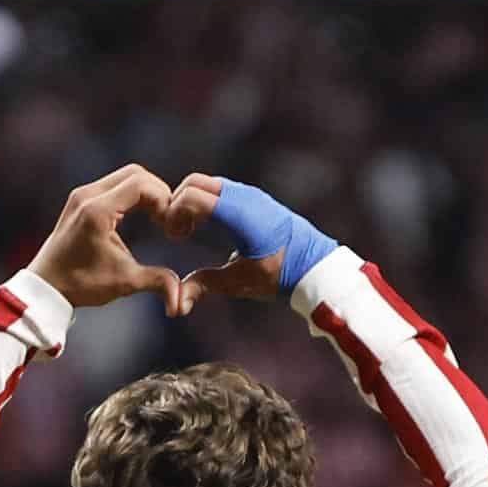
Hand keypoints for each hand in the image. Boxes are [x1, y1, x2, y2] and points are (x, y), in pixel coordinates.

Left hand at [28, 165, 189, 315]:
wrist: (46, 287)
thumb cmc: (81, 284)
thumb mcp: (124, 283)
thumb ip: (157, 282)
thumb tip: (182, 300)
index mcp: (97, 211)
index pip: (142, 184)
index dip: (165, 199)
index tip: (171, 224)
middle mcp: (88, 196)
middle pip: (136, 173)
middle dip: (159, 192)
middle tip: (168, 218)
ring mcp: (82, 195)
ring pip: (125, 176)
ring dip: (147, 192)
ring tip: (158, 218)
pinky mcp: (80, 199)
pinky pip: (114, 184)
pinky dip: (132, 194)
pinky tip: (142, 216)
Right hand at [165, 173, 339, 302]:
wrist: (314, 266)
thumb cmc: (278, 275)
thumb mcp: (238, 283)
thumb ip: (203, 286)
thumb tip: (176, 304)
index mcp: (239, 215)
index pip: (191, 196)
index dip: (173, 213)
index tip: (175, 237)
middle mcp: (244, 197)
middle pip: (194, 182)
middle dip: (177, 203)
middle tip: (177, 232)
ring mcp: (250, 194)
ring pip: (206, 184)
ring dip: (190, 201)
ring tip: (189, 231)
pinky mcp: (253, 197)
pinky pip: (219, 190)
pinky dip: (205, 201)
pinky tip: (206, 226)